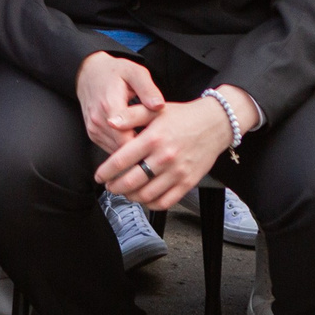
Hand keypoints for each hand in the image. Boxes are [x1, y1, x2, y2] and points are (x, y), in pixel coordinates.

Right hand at [75, 50, 162, 155]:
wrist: (89, 72)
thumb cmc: (115, 72)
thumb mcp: (135, 72)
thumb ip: (148, 89)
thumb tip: (160, 106)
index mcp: (110, 106)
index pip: (126, 140)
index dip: (144, 145)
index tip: (160, 142)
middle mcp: (98, 121)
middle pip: (121, 148)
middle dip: (140, 148)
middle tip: (158, 144)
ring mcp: (94, 129)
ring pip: (115, 151)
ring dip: (131, 149)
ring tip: (148, 140)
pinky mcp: (93, 133)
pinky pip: (110, 147)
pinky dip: (122, 146)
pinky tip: (135, 137)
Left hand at [96, 92, 240, 211]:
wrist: (215, 123)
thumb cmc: (183, 117)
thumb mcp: (155, 110)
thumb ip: (130, 115)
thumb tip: (110, 122)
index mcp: (153, 138)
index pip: (121, 161)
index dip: (106, 172)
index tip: (99, 176)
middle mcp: (165, 157)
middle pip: (131, 182)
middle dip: (115, 187)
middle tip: (110, 186)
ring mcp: (177, 172)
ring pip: (146, 195)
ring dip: (131, 197)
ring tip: (126, 192)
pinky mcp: (188, 182)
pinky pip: (165, 202)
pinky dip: (151, 204)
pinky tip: (145, 197)